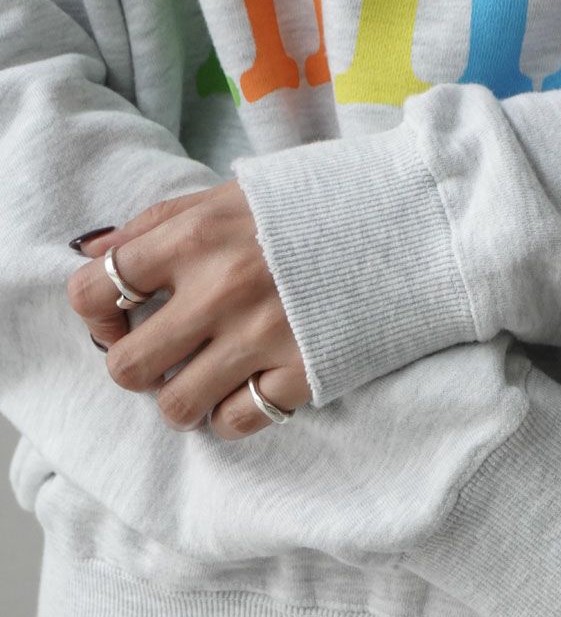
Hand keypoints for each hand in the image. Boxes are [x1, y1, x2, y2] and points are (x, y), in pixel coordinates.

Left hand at [66, 182, 309, 438]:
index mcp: (195, 236)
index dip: (95, 313)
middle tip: (161, 357)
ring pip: (176, 407)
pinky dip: (230, 415)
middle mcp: (220, 291)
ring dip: (180, 400)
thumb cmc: (317, 204)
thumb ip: (160, 223)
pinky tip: (244, 392)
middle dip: (135, 368)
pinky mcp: (304, 373)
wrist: (410, 222)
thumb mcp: (232, 194)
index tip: (118, 315)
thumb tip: (94, 253)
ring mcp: (263, 338)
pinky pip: (236, 422)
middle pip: (127, 366)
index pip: (95, 290)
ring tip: (202, 381)